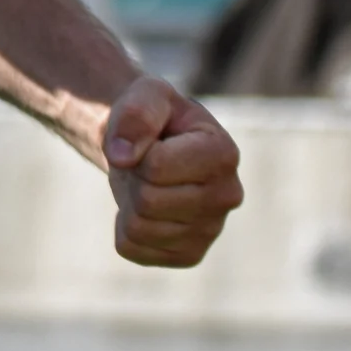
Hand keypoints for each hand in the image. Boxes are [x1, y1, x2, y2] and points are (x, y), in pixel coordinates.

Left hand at [101, 76, 243, 267]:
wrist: (152, 145)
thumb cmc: (154, 117)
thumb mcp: (145, 95)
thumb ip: (136, 114)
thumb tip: (121, 156)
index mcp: (224, 153)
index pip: (156, 166)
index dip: (137, 147)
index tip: (152, 140)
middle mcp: (228, 196)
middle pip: (148, 201)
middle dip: (134, 177)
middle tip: (146, 163)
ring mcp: (211, 231)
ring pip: (138, 228)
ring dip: (129, 201)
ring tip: (148, 184)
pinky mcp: (189, 255)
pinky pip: (132, 249)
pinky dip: (124, 227)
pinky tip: (146, 209)